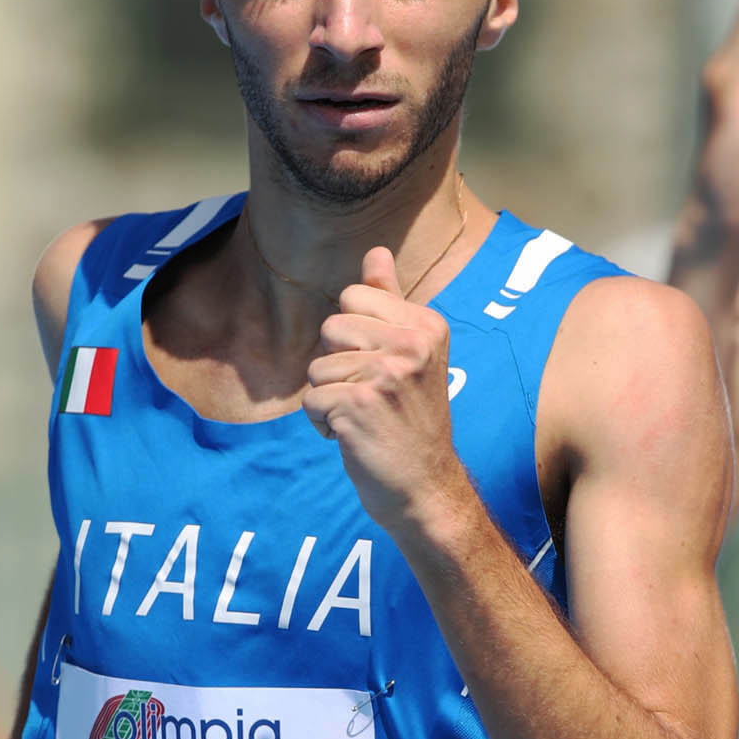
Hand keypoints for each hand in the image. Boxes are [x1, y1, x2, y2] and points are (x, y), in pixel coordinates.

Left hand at [303, 248, 469, 540]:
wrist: (425, 488)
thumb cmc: (411, 421)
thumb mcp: (411, 356)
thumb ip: (390, 302)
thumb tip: (376, 251)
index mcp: (426, 325)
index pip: (354, 295)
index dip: (352, 335)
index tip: (379, 367)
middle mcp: (411, 344)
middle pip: (332, 326)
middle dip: (337, 365)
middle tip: (370, 396)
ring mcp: (386, 374)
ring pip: (318, 365)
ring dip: (329, 397)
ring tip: (362, 418)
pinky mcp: (359, 405)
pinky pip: (311, 399)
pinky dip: (322, 424)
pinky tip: (350, 436)